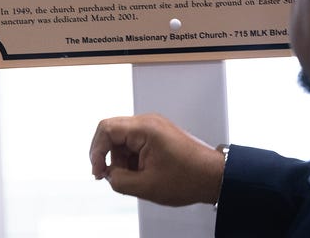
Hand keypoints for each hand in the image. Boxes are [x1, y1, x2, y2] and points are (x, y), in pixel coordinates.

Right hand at [89, 113, 224, 205]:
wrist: (213, 177)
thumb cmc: (189, 177)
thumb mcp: (146, 186)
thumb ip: (118, 180)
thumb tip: (108, 174)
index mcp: (145, 128)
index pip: (107, 129)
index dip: (96, 151)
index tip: (98, 170)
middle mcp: (148, 122)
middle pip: (113, 133)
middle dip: (109, 157)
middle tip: (110, 176)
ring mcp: (153, 127)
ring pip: (123, 140)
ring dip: (121, 160)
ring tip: (135, 178)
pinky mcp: (157, 134)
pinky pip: (134, 143)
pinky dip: (132, 158)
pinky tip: (141, 173)